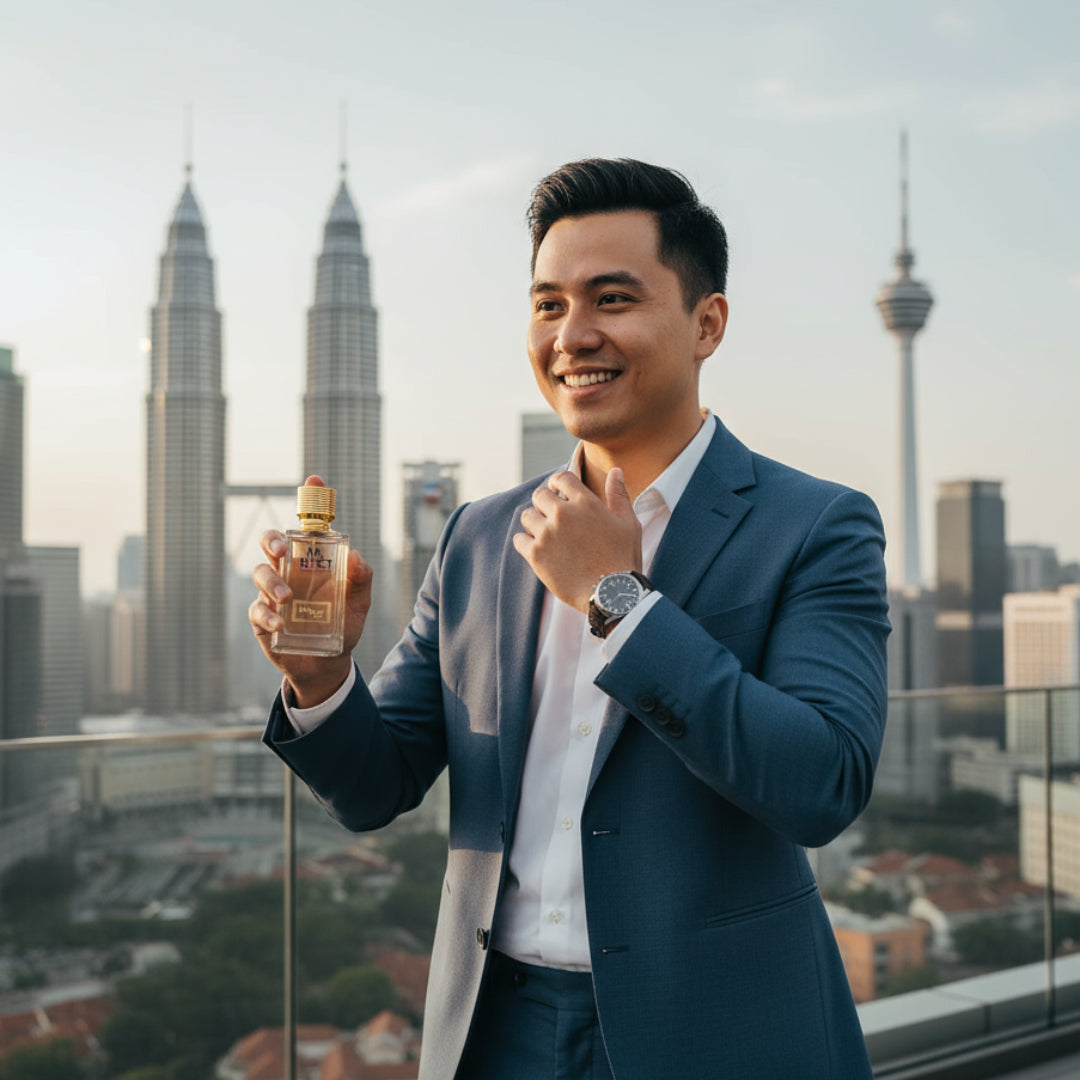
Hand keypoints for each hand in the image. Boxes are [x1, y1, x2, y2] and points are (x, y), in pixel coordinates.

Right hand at [248, 475, 373, 706]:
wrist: (329, 663)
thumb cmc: (343, 624)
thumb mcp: (360, 601)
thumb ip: (361, 579)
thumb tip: (356, 555)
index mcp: (312, 560)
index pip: (307, 526)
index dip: (309, 500)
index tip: (315, 480)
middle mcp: (288, 570)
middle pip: (271, 542)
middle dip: (273, 539)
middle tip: (283, 549)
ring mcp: (272, 593)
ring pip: (260, 573)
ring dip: (271, 582)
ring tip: (287, 598)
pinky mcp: (262, 618)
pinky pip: (257, 610)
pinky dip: (267, 614)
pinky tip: (280, 623)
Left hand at [513, 467, 641, 611]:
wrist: (612, 593)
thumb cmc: (623, 558)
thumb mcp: (628, 523)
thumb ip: (618, 494)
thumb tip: (615, 470)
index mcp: (585, 502)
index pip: (561, 477)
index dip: (558, 483)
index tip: (560, 493)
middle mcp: (563, 514)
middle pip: (539, 495)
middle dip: (545, 503)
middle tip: (553, 516)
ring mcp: (547, 534)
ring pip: (526, 516)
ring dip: (534, 522)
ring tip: (546, 534)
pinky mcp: (536, 555)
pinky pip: (518, 539)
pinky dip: (525, 542)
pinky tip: (538, 549)